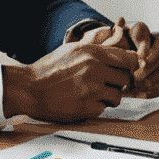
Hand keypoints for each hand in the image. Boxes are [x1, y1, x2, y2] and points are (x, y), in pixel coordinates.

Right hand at [1, 40, 139, 120]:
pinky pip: (103, 109)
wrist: (29, 88)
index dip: (128, 66)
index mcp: (93, 53)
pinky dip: (96, 108)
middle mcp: (95, 70)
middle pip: (125, 79)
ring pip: (117, 96)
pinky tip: (83, 102)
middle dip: (118, 83)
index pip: (129, 60)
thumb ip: (98, 51)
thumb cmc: (50, 69)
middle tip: (106, 84)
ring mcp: (91, 90)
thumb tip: (120, 54)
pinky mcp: (86, 108)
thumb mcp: (74, 49)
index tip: (123, 71)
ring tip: (94, 94)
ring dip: (109, 97)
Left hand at [82, 17, 158, 96]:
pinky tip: (141, 93)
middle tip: (137, 74)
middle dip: (151, 66)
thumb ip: (117, 31)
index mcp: (150, 33)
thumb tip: (120, 20)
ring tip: (139, 84)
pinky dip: (153, 90)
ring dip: (154, 78)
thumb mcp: (115, 38)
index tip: (141, 57)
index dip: (149, 48)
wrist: (117, 61)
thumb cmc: (117, 48)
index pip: (156, 38)